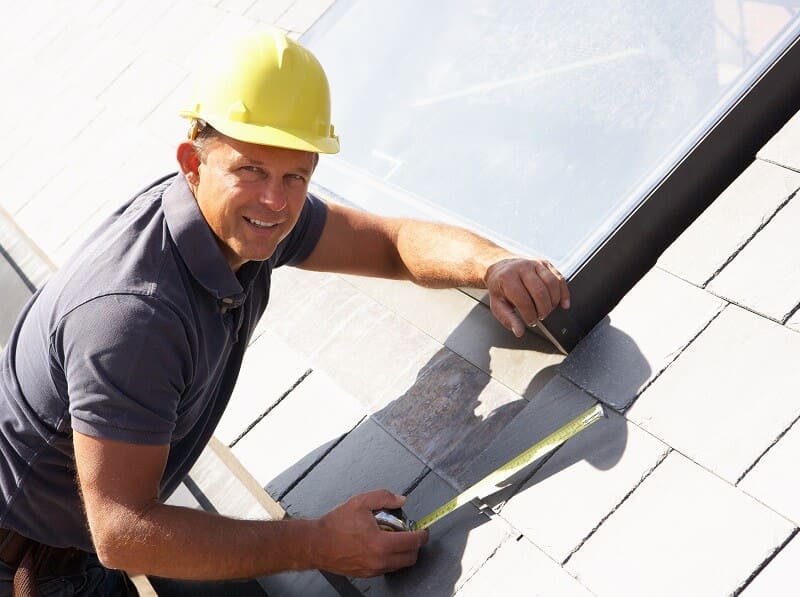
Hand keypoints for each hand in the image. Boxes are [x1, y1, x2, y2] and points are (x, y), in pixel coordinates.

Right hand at [311, 490, 428, 576]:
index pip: (412, 542)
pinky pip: (387, 568)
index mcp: (380, 543)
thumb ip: (384, 497)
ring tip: (395, 538)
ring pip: (399, 565)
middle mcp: (379, 561)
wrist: (316, 543)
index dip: (422, 535)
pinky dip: (391, 558)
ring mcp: (373, 570)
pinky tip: (382, 546)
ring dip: (403, 553)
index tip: (424, 530)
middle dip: (415, 546)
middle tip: (411, 533)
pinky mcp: (366, 574)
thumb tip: (401, 500)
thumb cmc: (336, 524)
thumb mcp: (361, 502)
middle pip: (410, 558)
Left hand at [484, 257, 569, 336]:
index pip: (523, 300)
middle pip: (540, 292)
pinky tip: (563, 303)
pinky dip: (564, 293)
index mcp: (507, 278)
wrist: (500, 267)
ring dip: (553, 302)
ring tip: (547, 310)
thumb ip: (508, 319)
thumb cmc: (500, 287)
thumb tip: (519, 332)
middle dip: (543, 309)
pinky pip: (559, 278)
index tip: (531, 321)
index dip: (530, 315)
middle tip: (540, 317)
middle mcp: (522, 267)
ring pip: (552, 284)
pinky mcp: (545, 264)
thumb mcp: (497, 304)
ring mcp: (535, 264)